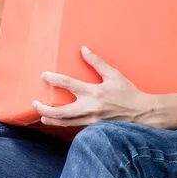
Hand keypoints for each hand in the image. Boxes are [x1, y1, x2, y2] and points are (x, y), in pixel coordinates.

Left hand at [33, 46, 154, 126]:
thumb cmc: (129, 93)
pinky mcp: (94, 127)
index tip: (44, 76)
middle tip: (35, 103)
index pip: (68, 84)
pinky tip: (60, 121)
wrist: (141, 113)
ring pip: (64, 122)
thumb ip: (98, 62)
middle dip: (44, 108)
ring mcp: (91, 120)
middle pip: (60, 111)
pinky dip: (64, 124)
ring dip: (50, 119)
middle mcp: (90, 107)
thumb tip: (84, 50)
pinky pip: (74, 127)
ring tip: (42, 115)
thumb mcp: (115, 75)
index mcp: (95, 91)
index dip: (53, 79)